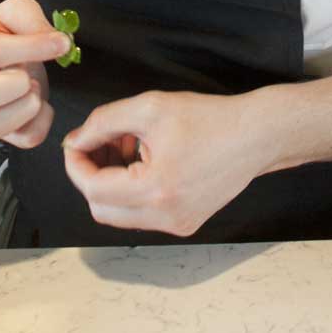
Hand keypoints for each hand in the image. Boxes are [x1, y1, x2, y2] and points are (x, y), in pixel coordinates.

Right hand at [0, 0, 71, 148]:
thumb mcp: (17, 10)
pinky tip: (40, 103)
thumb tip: (58, 43)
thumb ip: (34, 21)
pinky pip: (24, 139)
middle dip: (18, 84)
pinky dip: (42, 122)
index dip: (32, 48)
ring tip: (32, 87)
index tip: (61, 43)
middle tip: (28, 71)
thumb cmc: (4, 29)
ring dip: (27, 106)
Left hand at [61, 90, 264, 236]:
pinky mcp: (185, 224)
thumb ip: (104, 122)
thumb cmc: (209, 119)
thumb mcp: (150, 107)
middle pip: (101, 208)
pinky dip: (132, 191)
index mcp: (155, 189)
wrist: (255, 136)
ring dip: (112, 183)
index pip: (92, 188)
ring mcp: (177, 225)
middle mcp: (165, 216)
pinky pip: (142, 214)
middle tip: (99, 143)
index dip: (76, 163)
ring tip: (127, 146)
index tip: (77, 141)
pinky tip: (145, 161)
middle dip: (91, 175)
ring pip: (120, 214)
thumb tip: (76, 141)